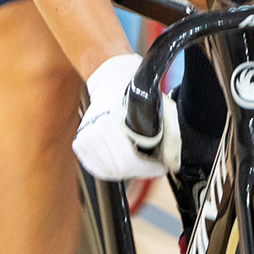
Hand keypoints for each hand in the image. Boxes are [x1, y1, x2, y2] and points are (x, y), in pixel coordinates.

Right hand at [72, 53, 178, 180]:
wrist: (114, 82)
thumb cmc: (141, 96)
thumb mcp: (166, 110)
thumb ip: (172, 139)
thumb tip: (172, 166)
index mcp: (114, 120)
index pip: (128, 161)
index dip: (148, 169)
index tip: (160, 167)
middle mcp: (96, 128)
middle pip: (118, 169)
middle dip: (139, 170)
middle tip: (151, 164)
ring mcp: (85, 136)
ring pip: (107, 171)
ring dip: (125, 171)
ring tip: (138, 160)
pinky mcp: (80, 142)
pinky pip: (96, 168)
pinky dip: (110, 169)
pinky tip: (122, 161)